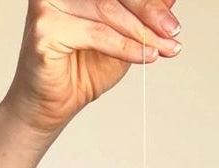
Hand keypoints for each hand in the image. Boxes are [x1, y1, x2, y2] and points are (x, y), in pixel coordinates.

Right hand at [1, 0, 181, 136]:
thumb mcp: (121, 38)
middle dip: (149, 13)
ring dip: (141, 33)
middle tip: (172, 32)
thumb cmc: (82, 69)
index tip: (172, 21)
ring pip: (108, 11)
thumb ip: (139, 17)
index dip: (148, 1)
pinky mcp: (46, 27)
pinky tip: (144, 57)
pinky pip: (97, 34)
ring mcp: (48, 3)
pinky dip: (125, 47)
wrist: (52, 106)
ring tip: (162, 50)